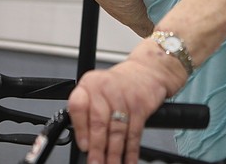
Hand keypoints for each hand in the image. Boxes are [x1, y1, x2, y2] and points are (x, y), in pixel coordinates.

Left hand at [68, 41, 185, 163]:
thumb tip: (85, 143)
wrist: (147, 71)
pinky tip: (128, 160)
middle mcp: (105, 88)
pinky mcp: (140, 106)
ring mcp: (124, 97)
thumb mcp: (98, 91)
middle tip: (95, 163)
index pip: (78, 107)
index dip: (80, 129)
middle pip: (99, 123)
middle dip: (97, 149)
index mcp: (89, 84)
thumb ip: (88, 112)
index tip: (84, 147)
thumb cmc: (118, 84)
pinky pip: (134, 133)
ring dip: (114, 154)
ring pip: (117, 131)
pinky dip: (131, 151)